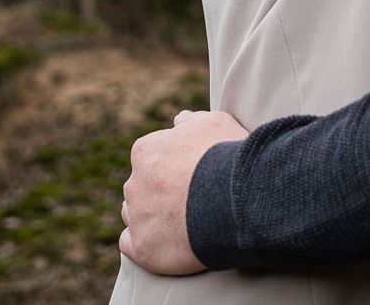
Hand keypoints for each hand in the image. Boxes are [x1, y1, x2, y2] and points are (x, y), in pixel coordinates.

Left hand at [120, 108, 249, 275]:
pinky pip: (130, 244)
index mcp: (146, 151)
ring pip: (133, 214)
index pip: (150, 157)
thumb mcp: (216, 123)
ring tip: (183, 222)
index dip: (173, 166)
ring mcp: (137, 216)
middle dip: (160, 191)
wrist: (239, 197)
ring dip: (150, 216)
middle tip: (193, 199)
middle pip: (141, 186)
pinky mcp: (143, 248)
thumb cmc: (228, 155)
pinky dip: (145, 243)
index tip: (194, 174)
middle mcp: (134, 182)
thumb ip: (192, 121)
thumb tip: (179, 120)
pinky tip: (167, 242)